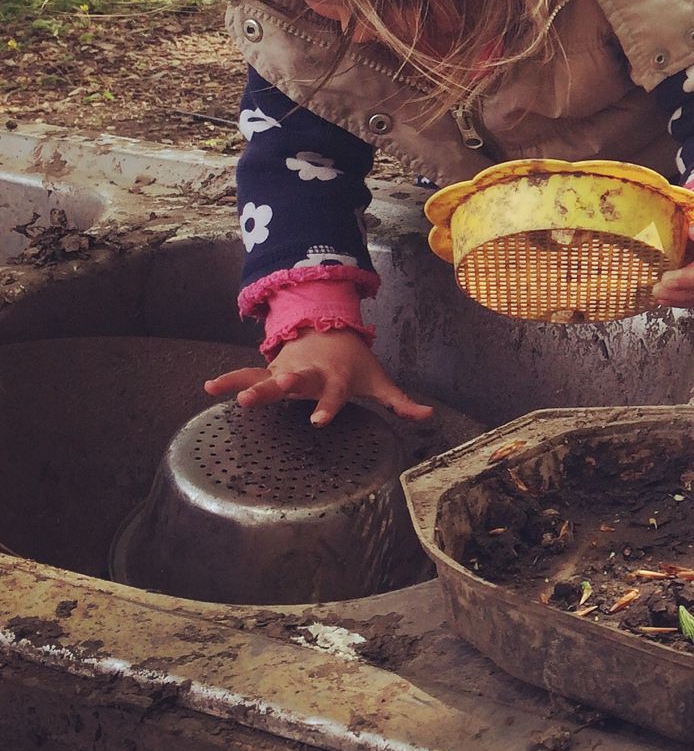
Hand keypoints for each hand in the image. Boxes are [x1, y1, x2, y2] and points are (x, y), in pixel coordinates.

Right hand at [204, 329, 434, 427]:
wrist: (331, 330)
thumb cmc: (355, 363)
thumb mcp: (378, 380)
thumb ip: (399, 402)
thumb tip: (428, 416)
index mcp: (335, 378)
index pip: (333, 394)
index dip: (327, 407)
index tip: (319, 421)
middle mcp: (308, 373)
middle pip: (294, 381)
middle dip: (280, 387)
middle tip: (264, 395)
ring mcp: (287, 369)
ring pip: (267, 377)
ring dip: (251, 386)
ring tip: (235, 398)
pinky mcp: (270, 369)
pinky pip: (247, 374)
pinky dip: (230, 380)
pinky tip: (209, 388)